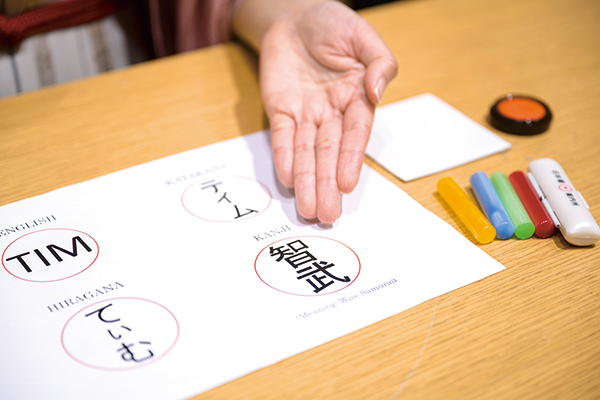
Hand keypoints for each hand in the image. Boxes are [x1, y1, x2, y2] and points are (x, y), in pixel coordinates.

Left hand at [259, 1, 396, 222]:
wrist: (294, 14)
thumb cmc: (333, 23)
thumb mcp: (363, 36)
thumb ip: (379, 62)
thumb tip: (376, 92)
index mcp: (356, 97)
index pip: (355, 133)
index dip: (350, 158)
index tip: (346, 183)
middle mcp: (332, 112)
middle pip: (329, 152)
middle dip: (326, 183)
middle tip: (326, 213)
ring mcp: (306, 113)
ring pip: (306, 152)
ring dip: (306, 180)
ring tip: (308, 209)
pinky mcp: (281, 110)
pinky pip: (283, 137)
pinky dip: (284, 157)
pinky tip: (287, 179)